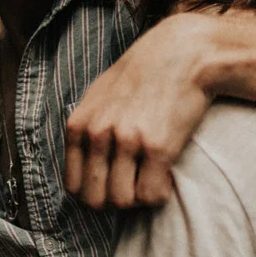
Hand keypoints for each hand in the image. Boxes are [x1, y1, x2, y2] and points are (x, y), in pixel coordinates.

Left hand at [65, 14, 215, 207]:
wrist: (182, 54)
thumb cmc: (142, 75)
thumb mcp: (99, 96)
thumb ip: (86, 130)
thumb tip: (82, 169)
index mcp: (79, 125)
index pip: (73, 187)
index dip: (93, 193)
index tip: (111, 187)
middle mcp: (98, 134)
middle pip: (95, 200)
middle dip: (115, 201)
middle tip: (133, 185)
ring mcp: (127, 141)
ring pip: (123, 202)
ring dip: (138, 198)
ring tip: (150, 178)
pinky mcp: (158, 147)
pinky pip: (151, 195)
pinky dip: (160, 194)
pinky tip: (165, 176)